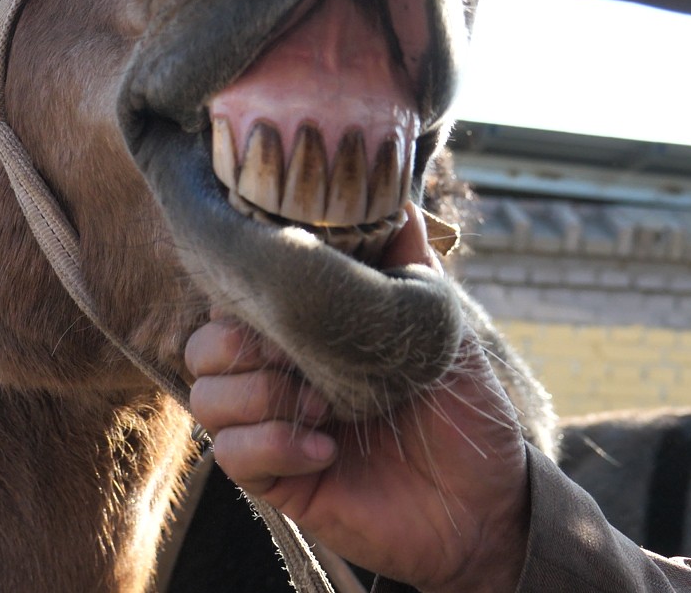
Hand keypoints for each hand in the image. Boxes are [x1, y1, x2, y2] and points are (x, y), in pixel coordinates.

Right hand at [186, 205, 530, 592]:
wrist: (488, 500)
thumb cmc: (463, 409)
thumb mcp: (438, 322)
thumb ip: (407, 261)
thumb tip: (400, 192)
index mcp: (307, 334)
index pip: (237, 300)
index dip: (245, 289)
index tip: (280, 285)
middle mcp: (280, 378)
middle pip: (202, 345)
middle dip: (239, 342)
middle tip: (295, 351)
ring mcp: (275, 430)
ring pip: (206, 397)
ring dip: (258, 395)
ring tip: (321, 404)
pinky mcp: (279, 481)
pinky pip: (230, 455)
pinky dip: (272, 444)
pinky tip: (327, 449)